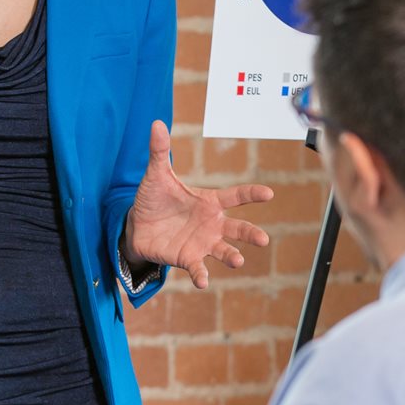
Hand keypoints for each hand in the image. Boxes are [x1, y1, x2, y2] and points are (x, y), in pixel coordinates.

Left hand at [123, 121, 272, 289]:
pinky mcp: (188, 258)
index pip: (235, 196)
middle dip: (250, 234)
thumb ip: (159, 151)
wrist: (136, 226)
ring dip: (232, 256)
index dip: (251, 195)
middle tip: (262, 239)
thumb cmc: (153, 199)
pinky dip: (202, 275)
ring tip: (237, 260)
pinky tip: (203, 281)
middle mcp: (211, 224)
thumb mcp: (156, 175)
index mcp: (209, 201)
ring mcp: (202, 243)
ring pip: (224, 250)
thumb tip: (156, 123)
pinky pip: (199, 268)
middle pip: (238, 229)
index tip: (268, 194)